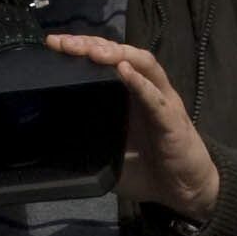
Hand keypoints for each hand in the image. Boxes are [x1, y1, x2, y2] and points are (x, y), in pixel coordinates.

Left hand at [47, 35, 220, 220]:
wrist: (183, 191)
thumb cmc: (146, 169)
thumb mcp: (108, 151)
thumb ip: (88, 139)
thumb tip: (53, 138)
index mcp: (128, 94)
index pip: (105, 61)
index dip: (81, 48)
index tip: (54, 44)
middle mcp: (146, 90)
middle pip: (122, 54)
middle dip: (93, 44)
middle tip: (66, 43)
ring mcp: (161, 101)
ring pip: (143, 65)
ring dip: (118, 54)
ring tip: (94, 51)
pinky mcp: (172, 119)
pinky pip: (156, 97)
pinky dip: (140, 83)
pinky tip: (124, 71)